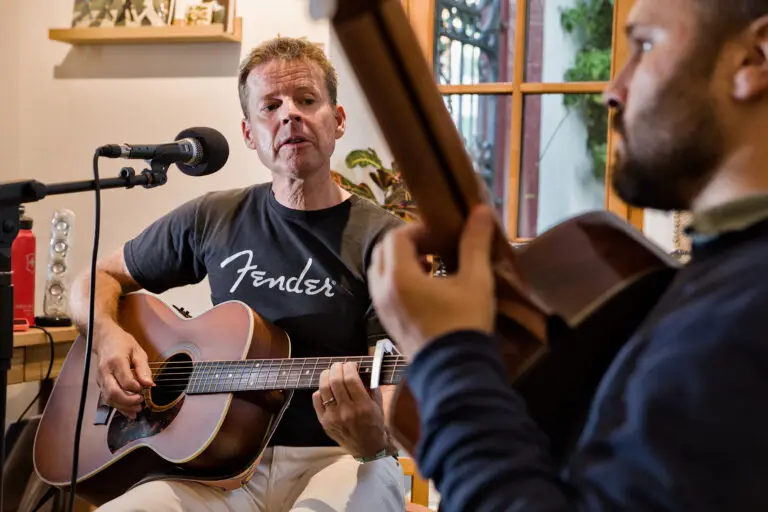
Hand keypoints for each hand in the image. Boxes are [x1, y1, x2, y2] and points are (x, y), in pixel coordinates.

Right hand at [94, 323, 153, 418]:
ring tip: (137, 409)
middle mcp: (105, 371)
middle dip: (128, 401)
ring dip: (123, 407)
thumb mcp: (138, 351)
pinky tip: (129, 411)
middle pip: (114, 393)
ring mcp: (100, 378)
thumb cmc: (122, 343)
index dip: (136, 388)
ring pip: (108, 398)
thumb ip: (143, 368)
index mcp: (116, 361)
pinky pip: (107, 398)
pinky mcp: (100, 383)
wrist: (104, 339)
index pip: (125, 381)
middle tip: (141, 402)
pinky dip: (118, 406)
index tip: (145, 389)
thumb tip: (149, 384)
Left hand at [312, 362, 389, 458]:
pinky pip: (317, 400)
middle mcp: (347, 410)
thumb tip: (362, 370)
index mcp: (363, 405)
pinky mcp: (324, 422)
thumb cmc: (374, 425)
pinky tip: (326, 389)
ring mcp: (334, 417)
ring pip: (324, 388)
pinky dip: (320, 390)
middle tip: (340, 365)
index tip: (351, 364)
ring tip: (331, 372)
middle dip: (337, 367)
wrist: (367, 449)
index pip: (351, 378)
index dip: (349, 367)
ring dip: (326, 375)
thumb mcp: (378, 406)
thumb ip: (371, 387)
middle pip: (336, 380)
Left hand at [368, 205, 496, 359]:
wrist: (454, 372)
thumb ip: (474, 243)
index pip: (397, 236)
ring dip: (401, 261)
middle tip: (434, 246)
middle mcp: (382, 290)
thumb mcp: (475, 281)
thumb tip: (480, 210)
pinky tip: (426, 289)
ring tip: (430, 266)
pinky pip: (383, 290)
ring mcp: (381, 308)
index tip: (442, 235)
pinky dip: (398, 280)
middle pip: (383, 251)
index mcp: (399, 276)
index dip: (419, 229)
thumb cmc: (465, 323)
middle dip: (407, 243)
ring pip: (380, 270)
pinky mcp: (387, 322)